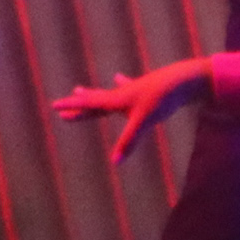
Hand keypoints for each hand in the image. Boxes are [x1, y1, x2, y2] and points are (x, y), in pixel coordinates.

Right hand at [53, 58, 217, 162]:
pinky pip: (128, 87)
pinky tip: (119, 77)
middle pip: (94, 101)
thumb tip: (115, 163)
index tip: (54, 106)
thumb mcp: (144, 122)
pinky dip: (121, 84)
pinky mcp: (146, 87)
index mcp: (116, 100)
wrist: (184, 79)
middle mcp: (121, 94)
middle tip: (63, 107)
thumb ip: (129, 142)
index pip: (89, 105)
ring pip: (108, 93)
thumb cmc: (162, 99)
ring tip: (80, 89)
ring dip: (93, 95)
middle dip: (78, 106)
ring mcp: (133, 89)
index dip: (72, 106)